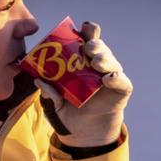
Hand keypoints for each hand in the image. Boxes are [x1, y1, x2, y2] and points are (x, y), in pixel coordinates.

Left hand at [55, 21, 131, 146]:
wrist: (85, 132)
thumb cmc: (70, 110)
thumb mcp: (56, 102)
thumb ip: (49, 92)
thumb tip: (38, 80)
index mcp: (83, 60)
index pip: (88, 39)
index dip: (87, 31)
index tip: (81, 28)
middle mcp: (99, 64)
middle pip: (100, 47)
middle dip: (95, 44)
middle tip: (87, 48)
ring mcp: (111, 75)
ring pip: (111, 61)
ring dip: (104, 58)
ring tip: (96, 63)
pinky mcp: (121, 89)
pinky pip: (121, 81)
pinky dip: (116, 78)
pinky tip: (108, 78)